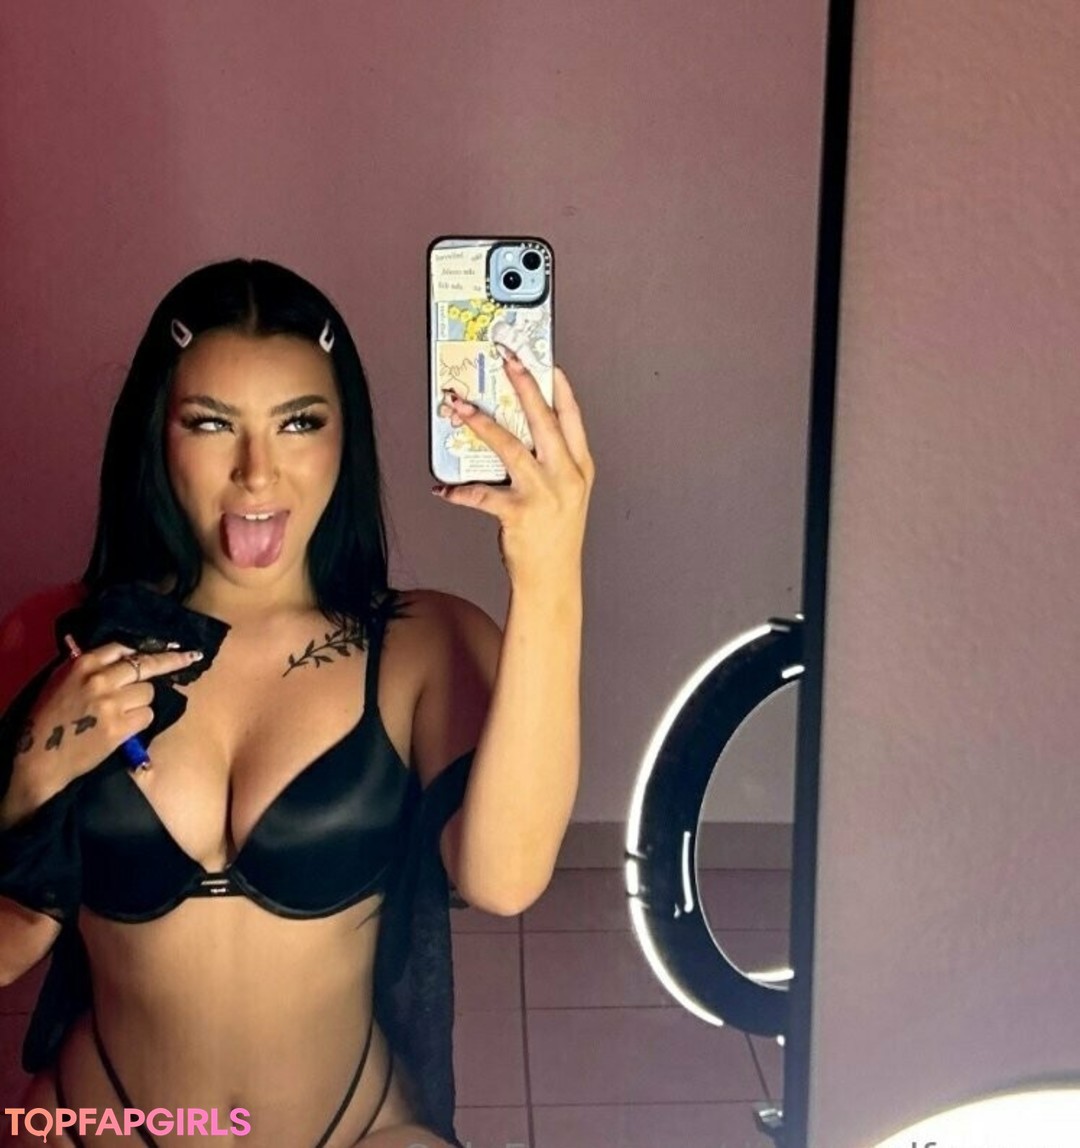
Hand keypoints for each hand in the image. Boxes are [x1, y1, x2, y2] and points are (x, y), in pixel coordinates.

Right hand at [10, 642, 202, 806]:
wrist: (41, 758)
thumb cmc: (48, 718)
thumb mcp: (61, 681)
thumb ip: (89, 666)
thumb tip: (121, 654)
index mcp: (83, 664)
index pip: (124, 646)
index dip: (149, 646)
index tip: (171, 643)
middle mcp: (100, 679)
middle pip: (147, 665)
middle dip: (172, 661)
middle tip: (192, 656)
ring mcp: (112, 703)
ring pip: (149, 692)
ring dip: (143, 701)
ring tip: (123, 712)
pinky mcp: (120, 727)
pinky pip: (147, 715)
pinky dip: (141, 721)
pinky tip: (125, 727)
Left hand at [433, 348, 594, 590]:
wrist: (552, 580)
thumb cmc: (555, 536)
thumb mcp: (566, 494)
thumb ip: (551, 463)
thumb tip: (517, 431)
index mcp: (580, 468)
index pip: (572, 419)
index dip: (560, 388)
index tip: (547, 362)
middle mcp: (566, 477)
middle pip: (543, 421)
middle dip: (523, 385)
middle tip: (507, 359)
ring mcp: (544, 494)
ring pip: (510, 447)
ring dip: (480, 423)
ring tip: (459, 407)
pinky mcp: (519, 513)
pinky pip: (482, 495)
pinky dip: (459, 491)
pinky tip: (443, 488)